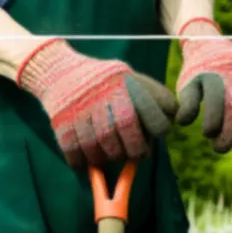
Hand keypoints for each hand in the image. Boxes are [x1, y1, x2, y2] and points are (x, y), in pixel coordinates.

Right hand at [18, 38, 177, 167]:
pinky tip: (85, 160)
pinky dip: (80, 161)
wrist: (58, 71)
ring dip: (106, 157)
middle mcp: (105, 95)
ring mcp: (82, 109)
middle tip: (133, 155)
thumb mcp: (130, 76)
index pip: (153, 113)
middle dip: (133, 149)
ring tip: (108, 156)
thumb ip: (152, 94)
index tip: (153, 135)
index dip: (159, 129)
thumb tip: (173, 116)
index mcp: (126, 84)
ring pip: (99, 145)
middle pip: (126, 130)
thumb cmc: (103, 80)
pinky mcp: (62, 122)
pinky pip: (73, 151)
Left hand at [176, 38, 231, 153]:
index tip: (207, 133)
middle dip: (228, 133)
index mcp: (213, 73)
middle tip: (219, 148)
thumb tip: (183, 122)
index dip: (213, 120)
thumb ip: (187, 104)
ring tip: (226, 125)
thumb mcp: (187, 85)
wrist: (216, 48)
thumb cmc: (198, 73)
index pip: (216, 100)